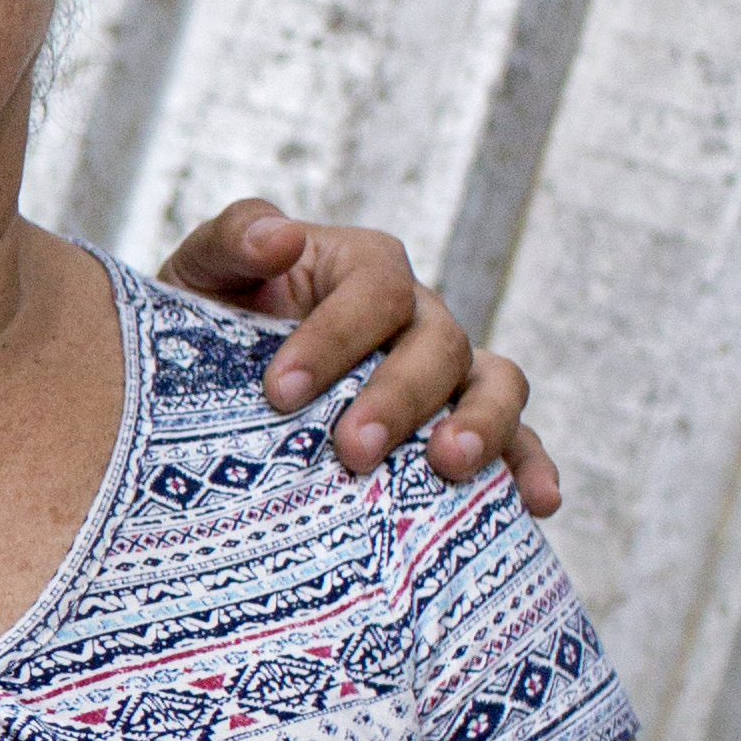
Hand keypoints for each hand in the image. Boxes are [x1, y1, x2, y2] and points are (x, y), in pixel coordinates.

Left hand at [156, 200, 558, 515]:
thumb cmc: (211, 323)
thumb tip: (282, 238)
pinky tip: (536, 503)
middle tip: (350, 450)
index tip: (280, 393)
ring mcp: (447, 374)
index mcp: (364, 270)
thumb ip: (234, 239)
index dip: (335, 338)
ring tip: (449, 465)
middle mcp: (417, 317)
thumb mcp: (205, 273)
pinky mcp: (460, 427)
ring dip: (483, 423)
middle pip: (437, 344)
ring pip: (495, 383)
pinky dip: (530, 466)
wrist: (207, 384)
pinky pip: (515, 441)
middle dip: (398, 398)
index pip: (375, 291)